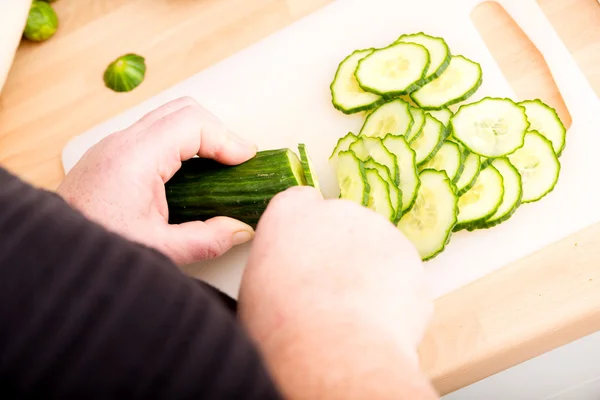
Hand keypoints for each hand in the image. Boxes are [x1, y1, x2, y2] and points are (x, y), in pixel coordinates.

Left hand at [57, 96, 257, 264]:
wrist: (50, 250)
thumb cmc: (94, 247)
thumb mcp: (159, 249)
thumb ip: (206, 240)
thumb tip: (238, 229)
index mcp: (135, 157)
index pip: (193, 123)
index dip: (228, 138)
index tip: (246, 160)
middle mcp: (123, 142)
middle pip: (183, 109)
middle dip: (218, 130)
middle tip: (237, 159)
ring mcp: (115, 146)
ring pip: (168, 117)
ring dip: (199, 135)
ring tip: (219, 165)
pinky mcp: (112, 156)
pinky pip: (155, 133)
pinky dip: (181, 143)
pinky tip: (191, 173)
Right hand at [238, 187, 436, 398]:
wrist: (333, 351)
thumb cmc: (282, 326)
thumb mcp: (258, 285)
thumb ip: (277, 263)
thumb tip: (289, 275)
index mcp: (291, 212)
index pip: (301, 202)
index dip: (306, 230)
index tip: (306, 254)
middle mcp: (338, 210)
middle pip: (342, 223)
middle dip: (340, 250)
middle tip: (329, 291)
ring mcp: (380, 231)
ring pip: (375, 247)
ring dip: (368, 272)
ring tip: (353, 313)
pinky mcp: (412, 258)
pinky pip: (401, 274)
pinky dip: (393, 294)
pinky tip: (376, 321)